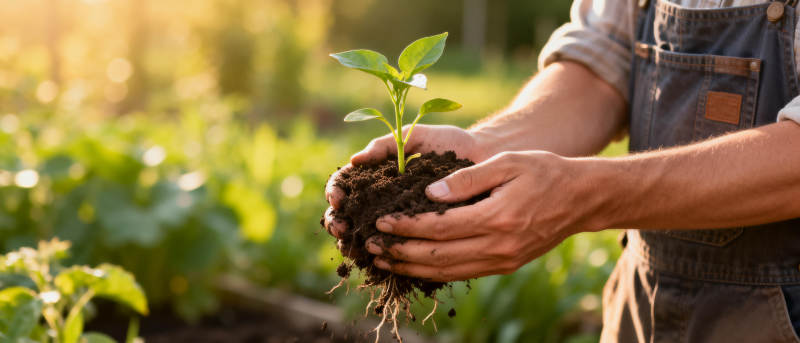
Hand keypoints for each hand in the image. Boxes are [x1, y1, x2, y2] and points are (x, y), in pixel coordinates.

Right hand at [323, 124, 488, 248]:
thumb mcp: (415, 137)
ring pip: (367, 237)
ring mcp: (400, 221)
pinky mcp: (420, 238)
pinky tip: (381, 261)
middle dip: (339, 223)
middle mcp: (383, 200)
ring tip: (355, 247)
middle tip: (342, 228)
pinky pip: (398, 252)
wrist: (484, 160)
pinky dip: (387, 258)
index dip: (336, 192)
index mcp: (376, 175)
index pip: (344, 185)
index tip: (338, 199)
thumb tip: (355, 161)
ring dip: (355, 245)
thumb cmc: (448, 143)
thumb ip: (386, 144)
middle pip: (348, 215)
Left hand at [363, 151, 604, 281]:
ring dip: (412, 269)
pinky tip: (416, 267)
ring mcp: (503, 260)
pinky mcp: (505, 265)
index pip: (438, 227)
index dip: (406, 227)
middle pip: (438, 256)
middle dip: (400, 253)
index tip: (381, 222)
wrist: (581, 198)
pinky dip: (436, 273)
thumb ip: (467, 178)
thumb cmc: (543, 171)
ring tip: (384, 263)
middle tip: (371, 247)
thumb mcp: (506, 163)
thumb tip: (430, 193)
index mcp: (496, 217)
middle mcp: (498, 246)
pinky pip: (464, 273)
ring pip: (448, 271)